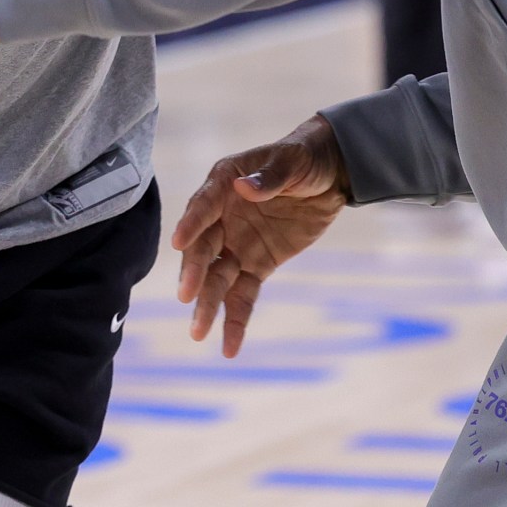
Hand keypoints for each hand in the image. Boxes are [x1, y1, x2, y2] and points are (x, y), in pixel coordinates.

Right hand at [171, 113, 348, 356]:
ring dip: (207, 305)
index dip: (191, 224)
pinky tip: (228, 348)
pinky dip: (236, 320)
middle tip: (186, 295)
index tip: (178, 243)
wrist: (328, 175)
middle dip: (194, 272)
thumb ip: (268, 177)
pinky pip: (243, 295)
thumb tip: (244, 188)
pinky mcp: (257, 266)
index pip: (203, 206)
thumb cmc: (303, 159)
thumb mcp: (290, 162)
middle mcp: (221, 217)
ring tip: (198, 334)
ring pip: (217, 279)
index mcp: (223, 184)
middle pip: (204, 249)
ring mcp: (237, 244)